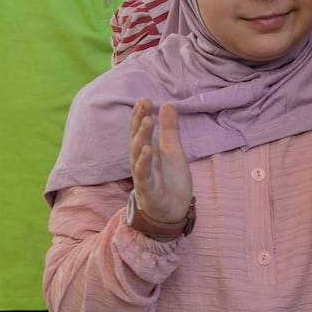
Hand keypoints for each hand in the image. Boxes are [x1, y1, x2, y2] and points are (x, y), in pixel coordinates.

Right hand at [128, 99, 192, 224]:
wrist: (173, 212)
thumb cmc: (170, 180)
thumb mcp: (173, 151)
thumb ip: (169, 129)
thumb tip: (167, 103)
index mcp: (146, 150)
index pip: (139, 129)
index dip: (140, 114)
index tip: (144, 98)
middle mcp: (141, 160)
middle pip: (137, 137)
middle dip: (139, 120)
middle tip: (144, 102)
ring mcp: (143, 175)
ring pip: (138, 153)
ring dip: (142, 136)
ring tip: (148, 120)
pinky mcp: (148, 189)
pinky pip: (143, 175)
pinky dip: (143, 162)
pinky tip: (147, 150)